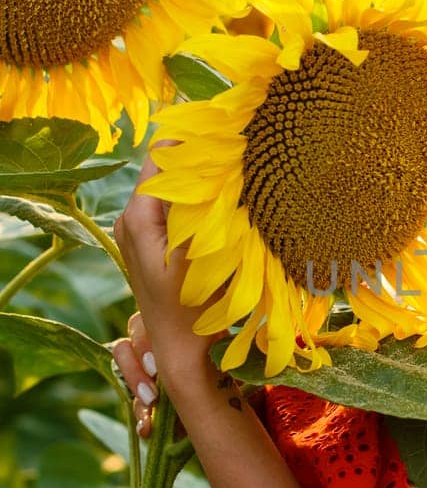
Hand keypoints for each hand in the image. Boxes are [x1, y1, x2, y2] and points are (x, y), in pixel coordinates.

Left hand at [111, 147, 228, 430]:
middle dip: (198, 158)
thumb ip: (203, 208)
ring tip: (233, 173)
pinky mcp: (147, 241)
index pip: (162, 154)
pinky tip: (220, 203)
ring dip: (197, 179)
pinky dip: (192, 199)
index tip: (228, 135)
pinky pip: (169, 205)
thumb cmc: (194, 309)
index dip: (194, 141)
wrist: (181, 352)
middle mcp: (128, 217)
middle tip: (237, 151)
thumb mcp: (203, 255)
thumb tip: (218, 164)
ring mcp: (135, 229)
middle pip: (164, 167)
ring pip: (168, 186)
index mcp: (137, 216)